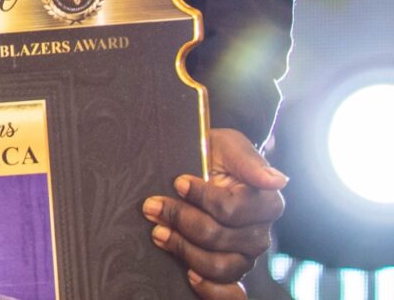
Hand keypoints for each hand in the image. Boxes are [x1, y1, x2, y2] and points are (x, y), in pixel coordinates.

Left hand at [143, 127, 286, 296]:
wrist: (204, 163)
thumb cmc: (217, 153)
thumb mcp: (229, 146)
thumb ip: (249, 162)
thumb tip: (277, 179)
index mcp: (267, 203)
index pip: (231, 210)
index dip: (201, 197)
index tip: (177, 182)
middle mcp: (260, 233)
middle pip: (218, 238)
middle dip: (180, 220)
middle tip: (152, 206)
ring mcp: (245, 254)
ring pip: (220, 265)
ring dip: (184, 250)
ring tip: (158, 232)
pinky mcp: (231, 268)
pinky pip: (230, 292)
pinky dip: (211, 290)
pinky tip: (189, 276)